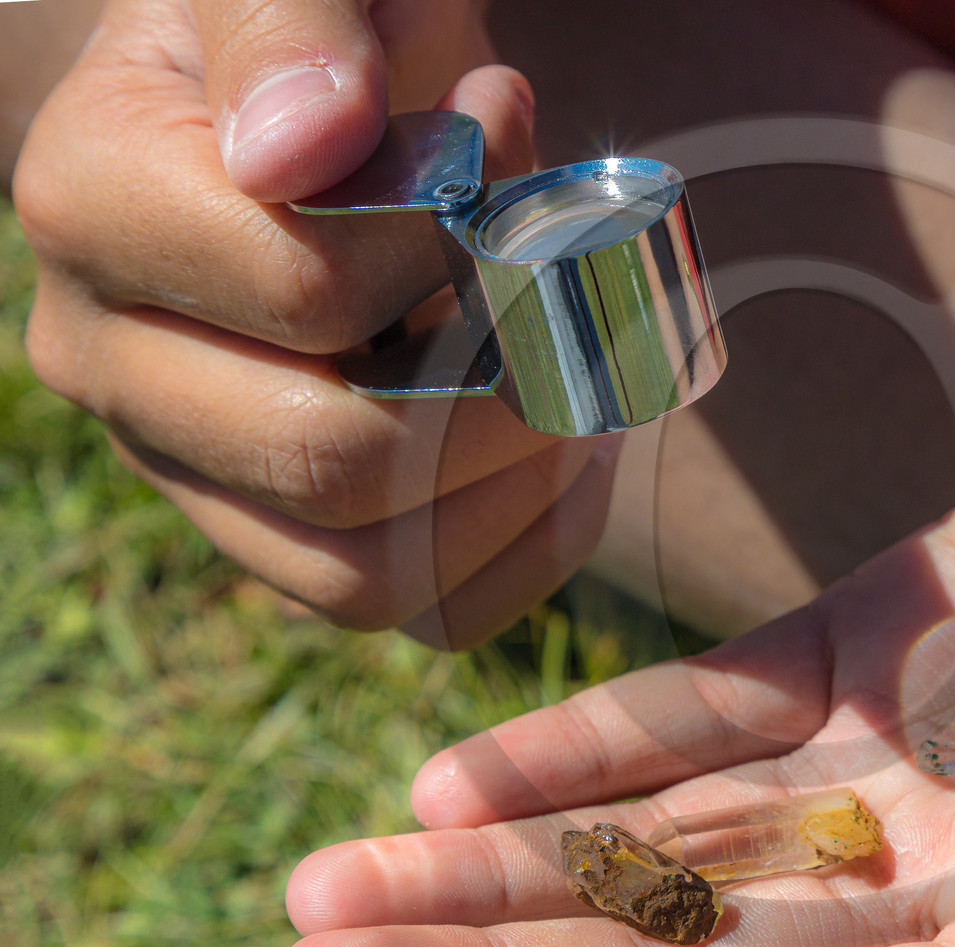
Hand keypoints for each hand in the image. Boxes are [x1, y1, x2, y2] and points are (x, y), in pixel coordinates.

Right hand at [16, 0, 613, 647]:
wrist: (317, 97)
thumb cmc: (331, 28)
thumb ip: (289, 25)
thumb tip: (298, 153)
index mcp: (98, 207)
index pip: (311, 294)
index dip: (456, 239)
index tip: (505, 116)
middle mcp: (116, 362)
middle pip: (335, 462)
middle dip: (510, 390)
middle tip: (575, 297)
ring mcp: (193, 465)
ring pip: (372, 574)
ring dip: (525, 485)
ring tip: (582, 374)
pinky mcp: (276, 532)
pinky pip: (415, 607)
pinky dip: (526, 545)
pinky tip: (571, 448)